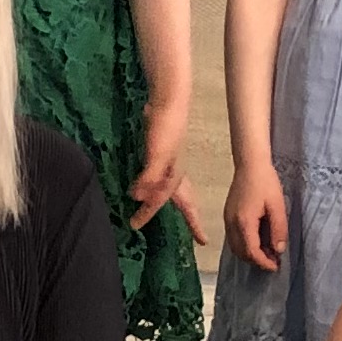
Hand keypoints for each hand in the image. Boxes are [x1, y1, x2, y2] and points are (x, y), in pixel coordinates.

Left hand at [127, 100, 207, 243]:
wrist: (167, 100)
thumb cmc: (165, 128)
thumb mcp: (157, 155)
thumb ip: (149, 178)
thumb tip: (138, 198)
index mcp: (176, 177)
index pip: (178, 205)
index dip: (191, 224)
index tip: (203, 240)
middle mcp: (175, 173)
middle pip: (184, 200)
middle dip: (191, 217)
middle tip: (198, 235)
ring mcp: (167, 163)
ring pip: (170, 189)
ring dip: (171, 202)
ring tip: (174, 213)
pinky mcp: (158, 152)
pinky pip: (158, 176)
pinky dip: (155, 184)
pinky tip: (149, 184)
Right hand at [223, 158, 288, 273]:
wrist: (250, 164)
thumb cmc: (266, 182)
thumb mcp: (277, 206)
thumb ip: (278, 229)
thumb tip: (278, 250)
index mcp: (244, 222)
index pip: (251, 252)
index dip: (263, 263)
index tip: (276, 266)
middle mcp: (232, 224)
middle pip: (241, 253)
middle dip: (256, 260)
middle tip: (274, 260)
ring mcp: (227, 220)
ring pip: (235, 247)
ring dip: (250, 254)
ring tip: (267, 251)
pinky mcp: (227, 215)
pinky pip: (233, 238)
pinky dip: (244, 245)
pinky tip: (257, 240)